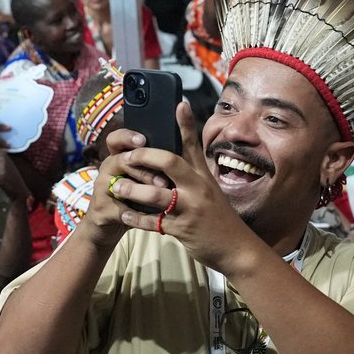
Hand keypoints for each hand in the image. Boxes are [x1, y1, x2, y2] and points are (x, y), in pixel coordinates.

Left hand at [88, 101, 252, 269]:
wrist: (236, 249)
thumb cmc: (219, 217)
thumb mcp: (210, 190)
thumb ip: (194, 173)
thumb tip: (176, 156)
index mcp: (203, 176)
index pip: (193, 145)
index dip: (186, 124)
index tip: (178, 104)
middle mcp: (198, 188)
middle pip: (170, 163)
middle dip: (144, 157)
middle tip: (127, 157)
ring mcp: (190, 209)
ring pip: (156, 195)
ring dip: (133, 190)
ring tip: (117, 187)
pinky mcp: (182, 230)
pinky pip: (153, 223)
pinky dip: (136, 219)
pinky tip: (124, 214)